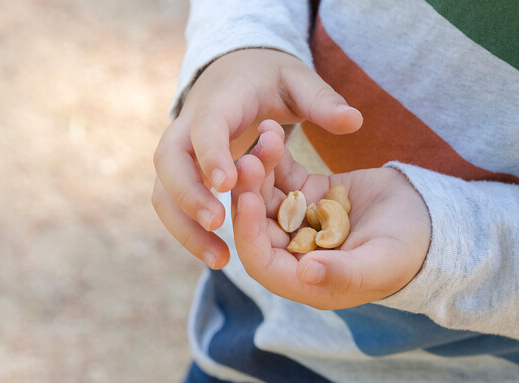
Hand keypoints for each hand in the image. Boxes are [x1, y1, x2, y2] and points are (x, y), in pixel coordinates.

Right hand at [152, 49, 362, 267]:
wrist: (235, 72)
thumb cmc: (270, 78)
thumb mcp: (298, 80)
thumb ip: (322, 100)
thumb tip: (355, 121)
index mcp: (220, 101)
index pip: (206, 126)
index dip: (213, 154)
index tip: (227, 184)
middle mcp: (189, 126)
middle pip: (169, 163)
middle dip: (188, 195)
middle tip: (218, 224)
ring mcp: (181, 151)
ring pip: (164, 191)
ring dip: (184, 226)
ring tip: (219, 259)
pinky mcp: (184, 172)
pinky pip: (173, 204)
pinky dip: (188, 230)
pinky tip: (217, 255)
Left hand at [231, 122, 430, 309]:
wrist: (428, 218)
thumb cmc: (409, 252)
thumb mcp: (380, 264)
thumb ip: (344, 273)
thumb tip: (304, 274)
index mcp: (306, 278)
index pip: (263, 261)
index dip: (250, 234)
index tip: (248, 202)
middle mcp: (295, 250)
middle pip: (260, 224)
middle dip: (250, 194)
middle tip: (247, 162)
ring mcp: (300, 220)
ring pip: (269, 196)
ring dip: (261, 170)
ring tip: (263, 138)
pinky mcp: (309, 193)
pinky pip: (286, 175)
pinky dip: (277, 156)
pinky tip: (271, 129)